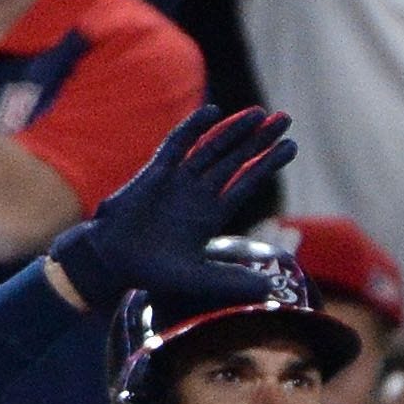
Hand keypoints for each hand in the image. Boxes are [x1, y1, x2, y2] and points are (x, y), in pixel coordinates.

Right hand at [51, 103, 298, 313]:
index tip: (291, 147)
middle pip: (236, 159)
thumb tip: (268, 291)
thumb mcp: (198, 278)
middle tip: (286, 119)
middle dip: (260, 140)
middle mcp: (198, 193)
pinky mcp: (157, 172)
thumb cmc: (152, 272)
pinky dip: (194, 128)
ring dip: (235, 130)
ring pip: (212, 148)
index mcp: (211, 215)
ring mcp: (178, 180)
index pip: (246, 183)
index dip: (267, 164)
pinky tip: (214, 112)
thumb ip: (231, 281)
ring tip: (261, 113)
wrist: (112, 261)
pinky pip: (178, 144)